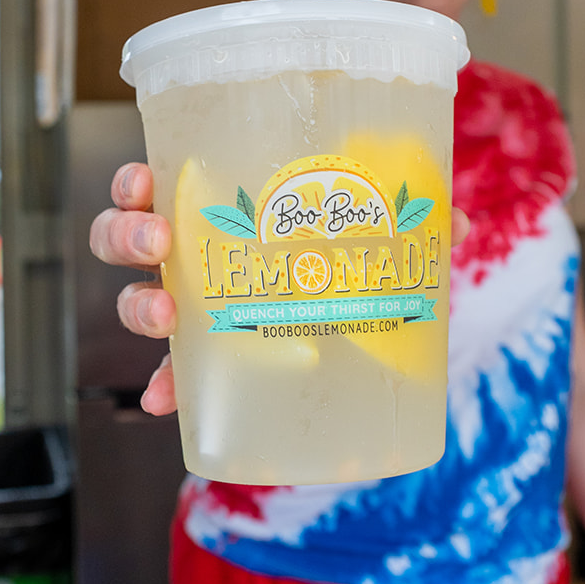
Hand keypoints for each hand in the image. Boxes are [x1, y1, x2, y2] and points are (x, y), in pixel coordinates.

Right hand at [89, 161, 470, 417]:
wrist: (360, 326)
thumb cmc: (348, 257)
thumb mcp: (375, 229)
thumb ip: (408, 218)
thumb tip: (456, 218)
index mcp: (218, 208)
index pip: (158, 184)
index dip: (136, 183)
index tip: (146, 180)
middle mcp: (194, 255)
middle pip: (128, 238)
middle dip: (128, 235)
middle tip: (159, 240)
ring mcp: (194, 310)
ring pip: (137, 299)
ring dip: (138, 304)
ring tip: (164, 312)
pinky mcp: (210, 364)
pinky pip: (176, 376)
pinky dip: (165, 388)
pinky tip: (163, 402)